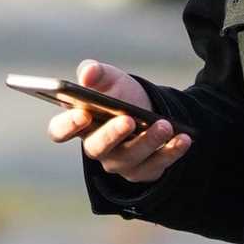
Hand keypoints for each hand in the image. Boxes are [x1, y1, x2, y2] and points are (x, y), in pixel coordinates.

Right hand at [46, 59, 191, 183]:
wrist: (150, 111)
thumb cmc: (121, 96)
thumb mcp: (110, 79)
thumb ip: (96, 72)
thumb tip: (88, 72)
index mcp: (79, 124)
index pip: (60, 131)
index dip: (68, 125)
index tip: (82, 114)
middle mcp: (96, 148)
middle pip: (97, 148)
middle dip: (112, 134)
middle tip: (128, 119)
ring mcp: (119, 163)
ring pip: (130, 158)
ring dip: (148, 142)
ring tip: (165, 125)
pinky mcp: (144, 171)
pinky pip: (157, 166)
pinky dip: (171, 152)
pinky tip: (183, 138)